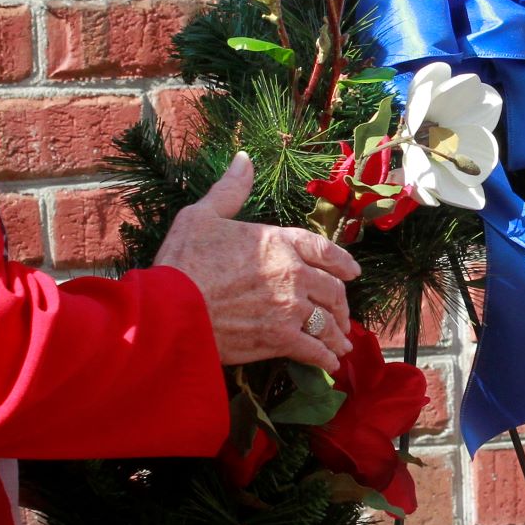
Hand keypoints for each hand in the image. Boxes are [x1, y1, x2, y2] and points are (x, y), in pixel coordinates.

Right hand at [156, 153, 361, 371]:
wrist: (171, 309)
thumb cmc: (182, 261)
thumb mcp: (202, 215)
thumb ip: (230, 190)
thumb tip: (244, 159)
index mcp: (279, 240)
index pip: (324, 249)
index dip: (343, 263)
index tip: (353, 273)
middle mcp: (293, 272)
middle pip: (332, 290)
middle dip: (340, 305)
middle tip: (343, 316)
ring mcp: (290, 307)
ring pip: (327, 322)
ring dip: (337, 334)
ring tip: (340, 344)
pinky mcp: (281, 338)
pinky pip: (314, 350)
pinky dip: (325, 358)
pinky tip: (329, 364)